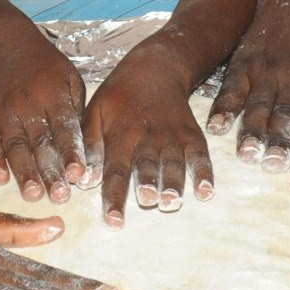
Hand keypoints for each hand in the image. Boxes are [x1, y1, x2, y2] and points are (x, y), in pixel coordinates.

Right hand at [0, 30, 87, 203]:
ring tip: (33, 195)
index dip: (72, 152)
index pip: (65, 128)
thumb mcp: (70, 78)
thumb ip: (76, 110)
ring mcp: (4, 111)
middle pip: (40, 143)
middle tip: (59, 196)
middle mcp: (28, 104)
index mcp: (54, 95)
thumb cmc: (47, 66)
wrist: (8, 44)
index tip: (79, 175)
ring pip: (15, 146)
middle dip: (49, 171)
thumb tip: (83, 146)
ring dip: (24, 173)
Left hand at [82, 57, 211, 228]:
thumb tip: (84, 180)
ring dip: (174, 183)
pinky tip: (206, 192)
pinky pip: (200, 155)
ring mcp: (173, 136)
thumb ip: (90, 146)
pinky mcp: (192, 135)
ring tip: (171, 202)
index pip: (115, 169)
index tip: (113, 221)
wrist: (155, 68)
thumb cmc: (118, 96)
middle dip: (149, 184)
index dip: (114, 196)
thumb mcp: (94, 112)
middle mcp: (148, 136)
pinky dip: (204, 173)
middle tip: (149, 201)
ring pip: (174, 162)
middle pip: (148, 165)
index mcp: (121, 133)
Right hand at [209, 0, 289, 167]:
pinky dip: (223, 108)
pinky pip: (232, 88)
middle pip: (289, 113)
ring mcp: (269, 68)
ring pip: (260, 105)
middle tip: (273, 163)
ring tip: (246, 153)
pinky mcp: (245, 62)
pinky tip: (216, 126)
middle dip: (280, 140)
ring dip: (252, 130)